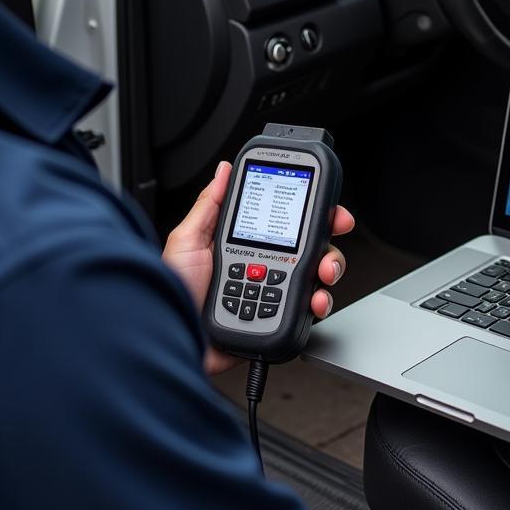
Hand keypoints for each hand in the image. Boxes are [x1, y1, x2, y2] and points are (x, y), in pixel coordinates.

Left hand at [162, 161, 355, 374]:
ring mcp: (273, 294)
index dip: (308, 211)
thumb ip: (209, 205)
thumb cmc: (174, 292)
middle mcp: (262, 267)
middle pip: (309, 246)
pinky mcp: (277, 320)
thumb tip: (224, 171)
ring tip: (323, 271)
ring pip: (316, 276)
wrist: (176, 338)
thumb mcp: (187, 240)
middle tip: (335, 230)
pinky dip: (319, 303)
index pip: (283, 223)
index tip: (325, 204)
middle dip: (328, 236)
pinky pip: (309, 310)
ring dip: (329, 268)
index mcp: (244, 244)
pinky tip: (313, 300)